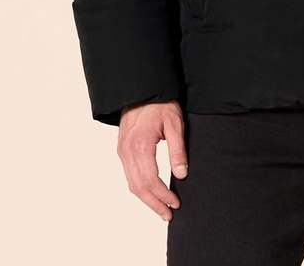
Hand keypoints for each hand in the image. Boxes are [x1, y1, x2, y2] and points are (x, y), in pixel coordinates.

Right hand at [117, 100, 187, 221]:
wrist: (141, 89)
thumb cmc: (160, 104)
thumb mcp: (175, 123)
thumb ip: (178, 150)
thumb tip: (182, 175)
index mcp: (141, 146)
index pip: (151, 180)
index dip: (163, 195)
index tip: (176, 203)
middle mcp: (127, 152)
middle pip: (138, 187)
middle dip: (154, 204)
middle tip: (168, 215)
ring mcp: (122, 151)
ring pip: (131, 184)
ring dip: (146, 199)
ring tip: (161, 209)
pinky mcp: (121, 149)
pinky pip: (129, 175)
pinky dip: (139, 188)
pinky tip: (150, 192)